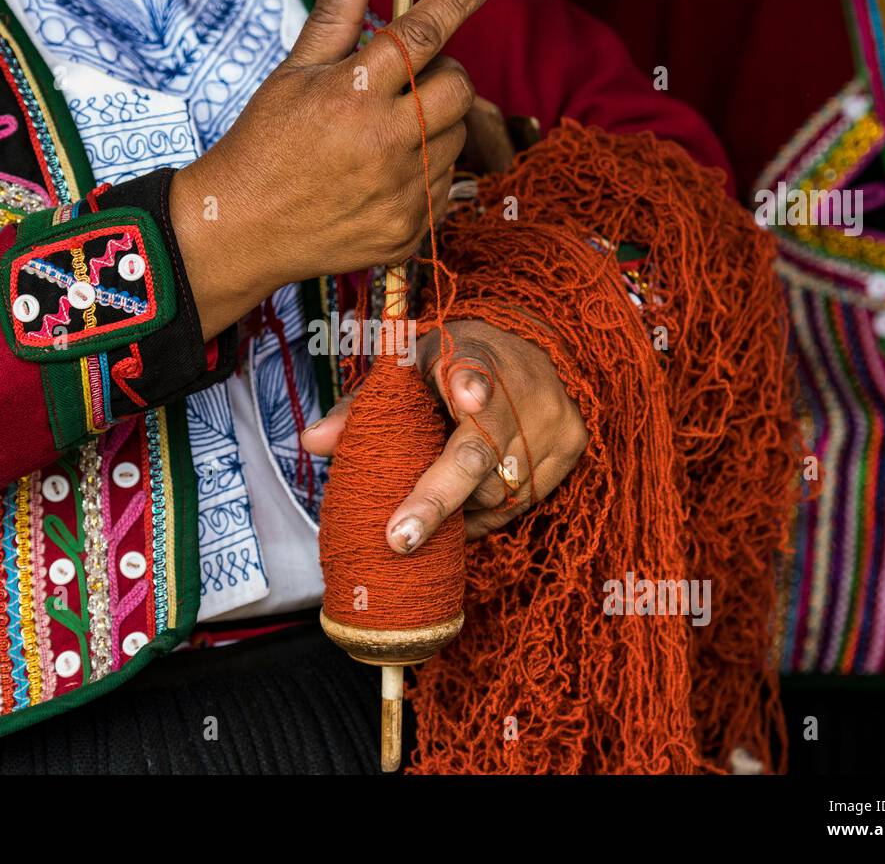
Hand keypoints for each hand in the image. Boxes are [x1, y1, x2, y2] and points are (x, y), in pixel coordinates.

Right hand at [169, 0, 497, 338]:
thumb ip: (335, 19)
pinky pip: (445, 187)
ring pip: (456, 138)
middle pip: (459, 88)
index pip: (420, 35)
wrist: (242, 229)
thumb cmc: (265, 144)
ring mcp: (399, 193)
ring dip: (435, 127)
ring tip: (387, 135)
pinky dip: (425, 174)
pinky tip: (384, 177)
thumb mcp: (292, 75)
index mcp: (351, 95)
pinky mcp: (407, 231)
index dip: (457, 0)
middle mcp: (382, 144)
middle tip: (411, 82)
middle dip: (445, 75)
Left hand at [301, 320, 587, 548]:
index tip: (467, 394)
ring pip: (500, 490)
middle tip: (398, 537)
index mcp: (470, 352)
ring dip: (460, 507)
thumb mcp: (406, 370)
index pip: (472, 367)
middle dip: (436, 498)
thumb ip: (362, 407)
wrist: (529, 347)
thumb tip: (312, 443)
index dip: (470, 383)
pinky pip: (523, 504)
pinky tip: (467, 507)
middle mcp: (521, 384)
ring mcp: (553, 417)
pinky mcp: (573, 444)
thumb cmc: (451, 363)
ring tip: (433, 500)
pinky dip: (487, 514)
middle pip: (479, 453)